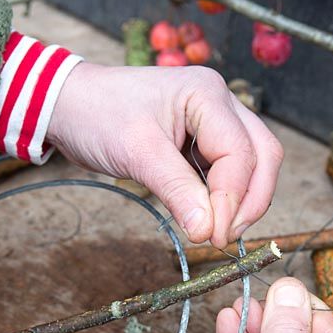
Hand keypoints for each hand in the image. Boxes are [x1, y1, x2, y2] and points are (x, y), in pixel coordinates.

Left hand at [47, 63, 282, 246]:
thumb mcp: (137, 154)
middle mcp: (220, 103)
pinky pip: (227, 171)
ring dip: (240, 200)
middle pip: (262, 155)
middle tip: (223, 237)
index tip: (213, 236)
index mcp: (207, 94)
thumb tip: (207, 231)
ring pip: (251, 164)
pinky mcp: (202, 140)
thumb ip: (177, 191)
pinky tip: (206, 215)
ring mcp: (214, 121)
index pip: (240, 154)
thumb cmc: (97, 115)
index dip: (232, 199)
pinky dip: (222, 196)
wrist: (70, 104)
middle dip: (250, 200)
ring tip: (215, 230)